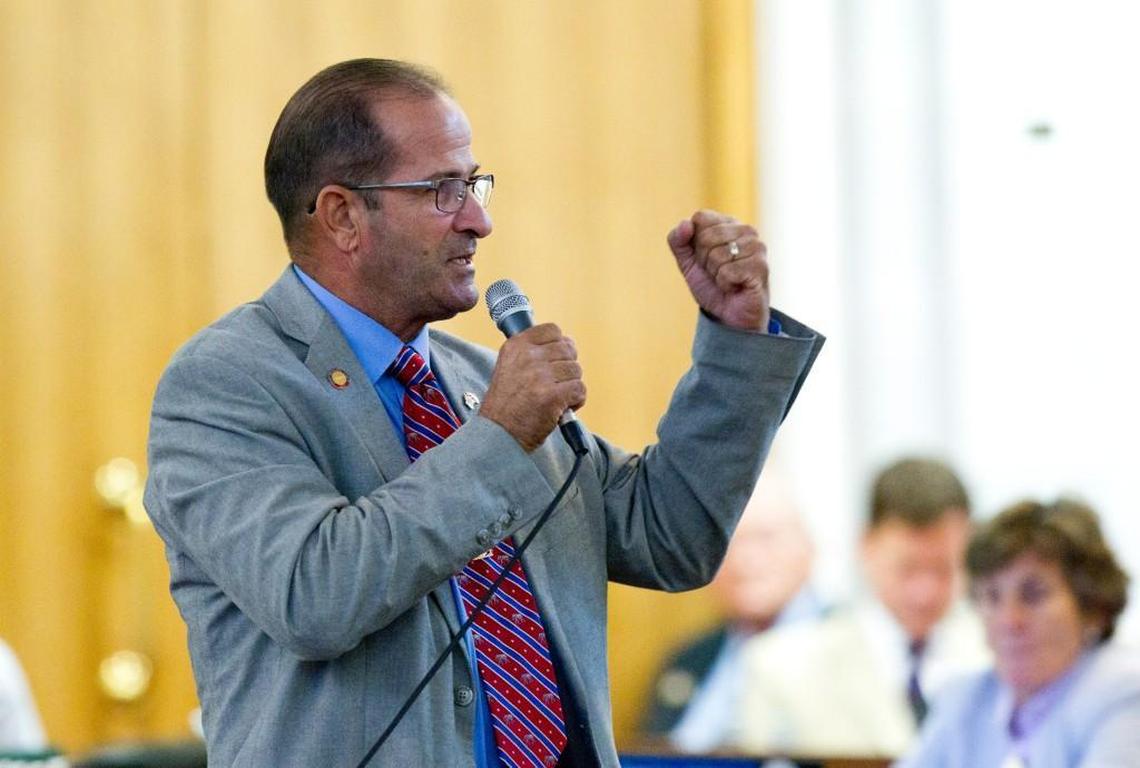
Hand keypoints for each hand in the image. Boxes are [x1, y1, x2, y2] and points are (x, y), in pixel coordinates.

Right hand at [479, 323, 586, 451]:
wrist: (498, 434)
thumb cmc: (506, 405)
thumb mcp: (509, 367)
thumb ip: (532, 352)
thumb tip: (566, 343)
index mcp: (516, 346)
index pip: (552, 330)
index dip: (560, 345)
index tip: (554, 360)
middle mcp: (527, 357)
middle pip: (568, 350)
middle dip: (567, 368)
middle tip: (555, 384)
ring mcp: (540, 376)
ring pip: (576, 370)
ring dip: (571, 386)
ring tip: (555, 398)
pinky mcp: (552, 396)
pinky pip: (580, 389)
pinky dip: (576, 401)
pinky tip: (561, 408)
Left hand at [667, 209, 770, 330]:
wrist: (730, 315)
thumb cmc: (712, 285)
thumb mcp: (687, 262)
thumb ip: (678, 241)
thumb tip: (686, 223)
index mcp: (729, 223)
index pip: (701, 218)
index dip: (695, 243)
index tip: (705, 258)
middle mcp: (747, 230)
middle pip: (706, 237)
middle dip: (704, 261)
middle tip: (717, 273)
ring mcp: (757, 247)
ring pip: (717, 255)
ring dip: (716, 275)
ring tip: (728, 281)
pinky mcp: (761, 266)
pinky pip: (727, 272)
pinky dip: (725, 284)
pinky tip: (736, 287)